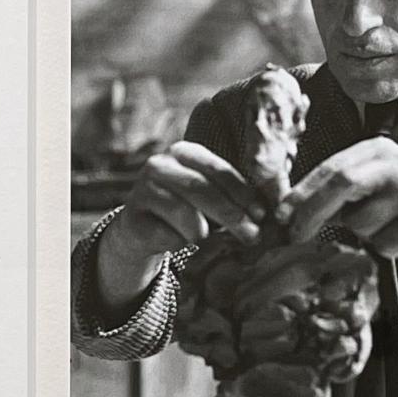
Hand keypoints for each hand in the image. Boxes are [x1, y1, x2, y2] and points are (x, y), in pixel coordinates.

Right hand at [96, 142, 264, 313]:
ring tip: (217, 240)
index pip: (219, 170)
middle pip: (202, 189)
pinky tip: (182, 243)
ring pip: (184, 212)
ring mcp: (142, 190)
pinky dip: (181, 243)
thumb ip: (231, 196)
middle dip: (232, 214)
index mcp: (185, 152)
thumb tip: (265, 212)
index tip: (262, 214)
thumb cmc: (186, 210)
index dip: (243, 193)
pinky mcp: (132, 218)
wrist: (141, 229)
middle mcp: (160, 165)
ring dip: (206, 231)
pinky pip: (167, 234)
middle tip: (252, 235)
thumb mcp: (209, 196)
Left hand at [275, 138, 397, 263]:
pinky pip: (384, 245)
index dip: (301, 192)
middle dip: (312, 212)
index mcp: (378, 150)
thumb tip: (289, 212)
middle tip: (294, 235)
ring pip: (361, 224)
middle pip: (342, 184)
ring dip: (363, 236)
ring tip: (389, 228)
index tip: (279, 214)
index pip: (331, 167)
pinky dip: (386, 250)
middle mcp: (396, 164)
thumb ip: (340, 192)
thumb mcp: (374, 187)